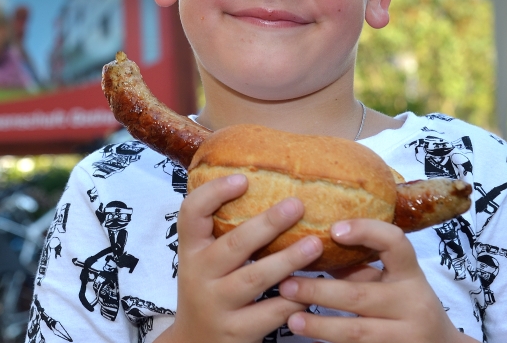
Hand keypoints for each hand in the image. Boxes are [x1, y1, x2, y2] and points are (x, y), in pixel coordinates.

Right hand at [157, 174, 324, 342]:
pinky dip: (294, 300)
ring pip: (255, 278)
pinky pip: (271, 314)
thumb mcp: (204, 261)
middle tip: (297, 204)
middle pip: (233, 245)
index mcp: (191, 250)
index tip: (243, 179)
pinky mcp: (236, 331)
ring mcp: (217, 304)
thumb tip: (266, 187)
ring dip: (287, 259)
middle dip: (267, 224)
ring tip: (315, 244)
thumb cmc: (209, 289)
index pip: (191, 213)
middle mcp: (199, 275)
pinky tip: (314, 289)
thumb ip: (224, 232)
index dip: (214, 193)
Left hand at [278, 219, 476, 342]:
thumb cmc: (406, 307)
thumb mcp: (392, 284)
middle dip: (319, 290)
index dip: (366, 231)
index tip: (333, 229)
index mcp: (411, 276)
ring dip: (319, 325)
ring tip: (291, 318)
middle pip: (360, 295)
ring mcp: (406, 338)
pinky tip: (310, 340)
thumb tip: (308, 250)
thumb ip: (358, 269)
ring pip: (356, 332)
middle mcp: (413, 305)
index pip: (395, 243)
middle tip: (286, 284)